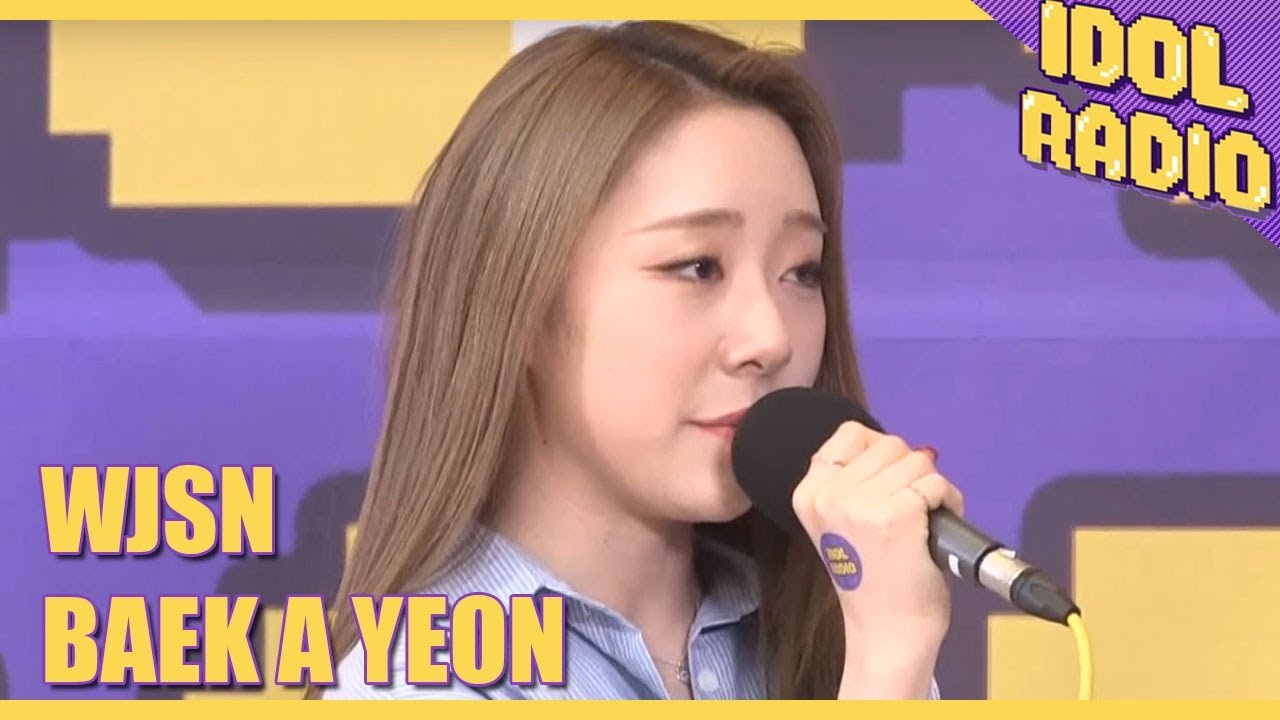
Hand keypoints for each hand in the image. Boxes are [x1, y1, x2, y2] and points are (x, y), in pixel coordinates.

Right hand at [790, 421, 964, 697]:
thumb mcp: (840, 522)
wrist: (887, 631)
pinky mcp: (898, 515)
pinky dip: (948, 499)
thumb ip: (852, 483)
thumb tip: (899, 449)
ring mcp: (862, 503)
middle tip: (910, 509)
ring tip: (925, 521)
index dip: (879, 452)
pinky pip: (935, 483)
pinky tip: (938, 527)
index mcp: (809, 493)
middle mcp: (829, 494)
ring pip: (917, 460)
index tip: (886, 483)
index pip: (851, 433)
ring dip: (931, 486)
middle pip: (890, 444)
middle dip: (909, 471)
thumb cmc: (871, 580)